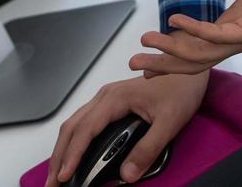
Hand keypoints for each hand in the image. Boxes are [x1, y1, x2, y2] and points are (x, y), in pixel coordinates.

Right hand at [47, 72, 207, 184]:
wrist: (188, 67)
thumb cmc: (181, 88)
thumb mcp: (170, 122)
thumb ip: (148, 148)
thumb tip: (127, 174)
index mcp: (116, 98)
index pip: (86, 129)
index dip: (73, 154)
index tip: (65, 176)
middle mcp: (105, 96)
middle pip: (72, 127)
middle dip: (60, 157)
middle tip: (53, 183)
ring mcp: (106, 98)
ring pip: (74, 124)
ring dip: (63, 149)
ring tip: (58, 175)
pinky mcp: (110, 103)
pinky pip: (84, 122)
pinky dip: (73, 141)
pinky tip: (73, 156)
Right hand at [130, 0, 241, 75]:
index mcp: (228, 27)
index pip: (193, 48)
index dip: (169, 53)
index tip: (146, 55)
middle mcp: (232, 38)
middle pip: (192, 60)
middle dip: (163, 63)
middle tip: (135, 63)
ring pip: (200, 54)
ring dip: (172, 49)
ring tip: (148, 41)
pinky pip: (217, 36)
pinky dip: (195, 31)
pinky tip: (176, 23)